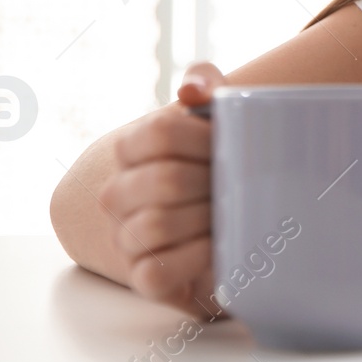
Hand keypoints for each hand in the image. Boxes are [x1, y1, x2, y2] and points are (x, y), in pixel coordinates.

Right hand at [97, 61, 222, 318]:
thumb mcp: (215, 114)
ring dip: (206, 218)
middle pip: (164, 179)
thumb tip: (192, 91)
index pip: (158, 132)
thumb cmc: (217, 157)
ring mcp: (126, 236)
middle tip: (243, 180)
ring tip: (234, 211)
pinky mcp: (144, 276)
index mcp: (131, 149)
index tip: (231, 142)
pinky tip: (218, 245)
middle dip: (213, 179)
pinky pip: (155, 273)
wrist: (224, 212)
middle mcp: (118, 193)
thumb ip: (205, 85)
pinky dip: (193, 260)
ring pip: (155, 225)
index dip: (203, 136)